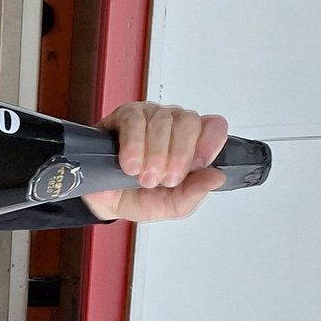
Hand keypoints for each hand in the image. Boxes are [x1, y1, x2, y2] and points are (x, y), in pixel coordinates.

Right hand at [82, 101, 230, 223]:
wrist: (104, 202)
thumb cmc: (138, 198)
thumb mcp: (170, 205)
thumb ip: (194, 192)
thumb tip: (216, 177)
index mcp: (192, 143)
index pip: (213, 126)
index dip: (210, 142)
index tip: (198, 164)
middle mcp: (174, 126)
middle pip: (189, 122)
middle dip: (177, 155)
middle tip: (162, 179)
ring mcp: (150, 117)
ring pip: (163, 121)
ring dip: (154, 154)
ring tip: (141, 176)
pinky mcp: (125, 116)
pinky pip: (134, 121)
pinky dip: (133, 145)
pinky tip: (129, 164)